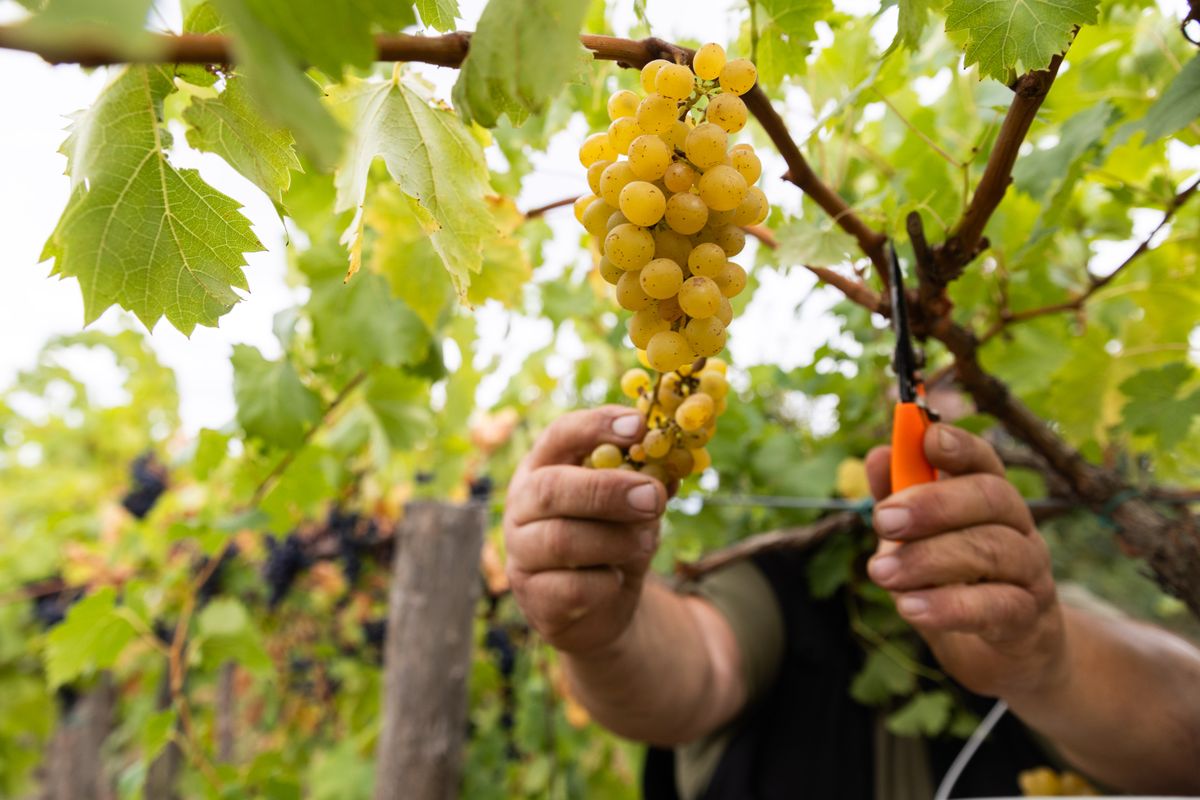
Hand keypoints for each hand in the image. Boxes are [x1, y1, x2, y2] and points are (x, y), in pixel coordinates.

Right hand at [503, 407, 666, 654]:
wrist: (599, 607)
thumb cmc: (612, 540)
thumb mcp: (634, 507)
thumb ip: (647, 485)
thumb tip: (672, 469)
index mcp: (544, 467)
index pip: (560, 435)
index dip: (596, 426)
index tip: (638, 426)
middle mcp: (522, 505)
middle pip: (551, 488)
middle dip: (608, 490)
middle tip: (653, 497)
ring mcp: (521, 552)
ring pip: (562, 540)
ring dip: (616, 540)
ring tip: (646, 541)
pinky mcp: (533, 598)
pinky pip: (572, 588)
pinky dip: (605, 583)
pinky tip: (615, 580)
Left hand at [865, 424, 1066, 699]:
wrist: (998, 652)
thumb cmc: (952, 580)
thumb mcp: (915, 537)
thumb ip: (897, 498)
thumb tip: (879, 456)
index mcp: (989, 498)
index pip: (983, 460)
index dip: (960, 445)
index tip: (927, 439)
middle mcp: (1017, 527)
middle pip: (991, 497)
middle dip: (934, 504)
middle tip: (883, 520)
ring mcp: (1030, 572)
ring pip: (993, 550)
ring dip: (929, 559)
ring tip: (881, 572)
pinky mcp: (1029, 619)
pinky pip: (997, 606)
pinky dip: (949, 606)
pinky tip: (910, 608)